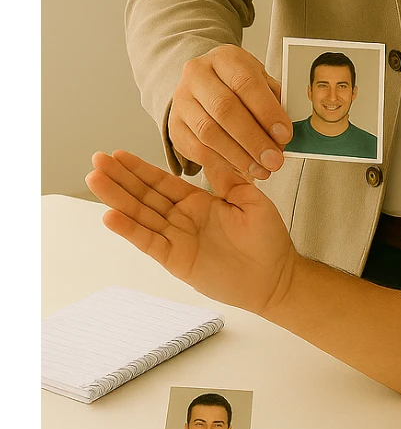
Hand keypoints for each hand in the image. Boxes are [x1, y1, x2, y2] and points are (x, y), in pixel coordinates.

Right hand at [86, 149, 296, 315]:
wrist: (276, 277)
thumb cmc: (268, 240)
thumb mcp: (251, 200)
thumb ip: (227, 179)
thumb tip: (212, 151)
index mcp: (199, 202)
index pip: (163, 182)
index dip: (140, 169)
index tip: (118, 154)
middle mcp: (183, 219)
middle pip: (144, 196)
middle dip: (120, 179)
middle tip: (96, 161)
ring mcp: (177, 239)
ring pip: (141, 216)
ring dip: (117, 200)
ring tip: (95, 181)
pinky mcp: (177, 260)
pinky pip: (149, 242)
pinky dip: (130, 231)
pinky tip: (111, 216)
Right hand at [168, 44, 292, 181]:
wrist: (205, 85)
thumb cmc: (240, 84)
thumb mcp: (261, 81)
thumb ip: (275, 101)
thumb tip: (283, 134)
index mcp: (224, 58)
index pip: (245, 82)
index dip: (267, 111)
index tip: (284, 135)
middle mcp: (197, 74)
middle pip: (224, 109)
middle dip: (254, 139)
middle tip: (275, 160)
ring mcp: (181, 100)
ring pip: (208, 132)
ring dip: (239, 156)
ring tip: (262, 169)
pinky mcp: (174, 125)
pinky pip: (197, 149)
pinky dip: (222, 163)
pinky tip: (242, 168)